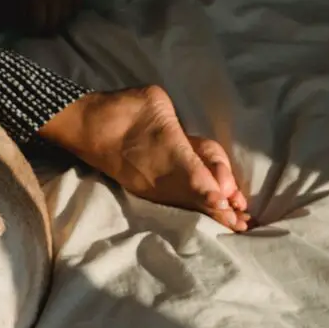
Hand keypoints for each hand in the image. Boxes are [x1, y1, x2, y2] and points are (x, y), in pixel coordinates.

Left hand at [22, 0, 83, 34]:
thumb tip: (15, 10)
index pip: (36, 24)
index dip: (30, 31)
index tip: (24, 30)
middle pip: (53, 25)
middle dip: (44, 31)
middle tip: (36, 29)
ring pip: (67, 16)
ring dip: (59, 22)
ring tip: (51, 22)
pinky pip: (78, 3)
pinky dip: (71, 10)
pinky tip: (65, 9)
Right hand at [40, 86, 251, 230]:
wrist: (87, 126)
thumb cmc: (125, 108)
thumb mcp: (158, 103)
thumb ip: (180, 123)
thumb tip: (190, 142)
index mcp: (167, 151)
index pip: (194, 175)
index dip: (210, 189)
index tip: (225, 202)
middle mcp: (160, 175)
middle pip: (195, 196)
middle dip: (220, 211)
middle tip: (241, 224)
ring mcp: (151, 186)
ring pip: (185, 202)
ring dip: (208, 213)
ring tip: (231, 223)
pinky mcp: (144, 190)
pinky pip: (173, 201)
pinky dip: (191, 207)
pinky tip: (203, 210)